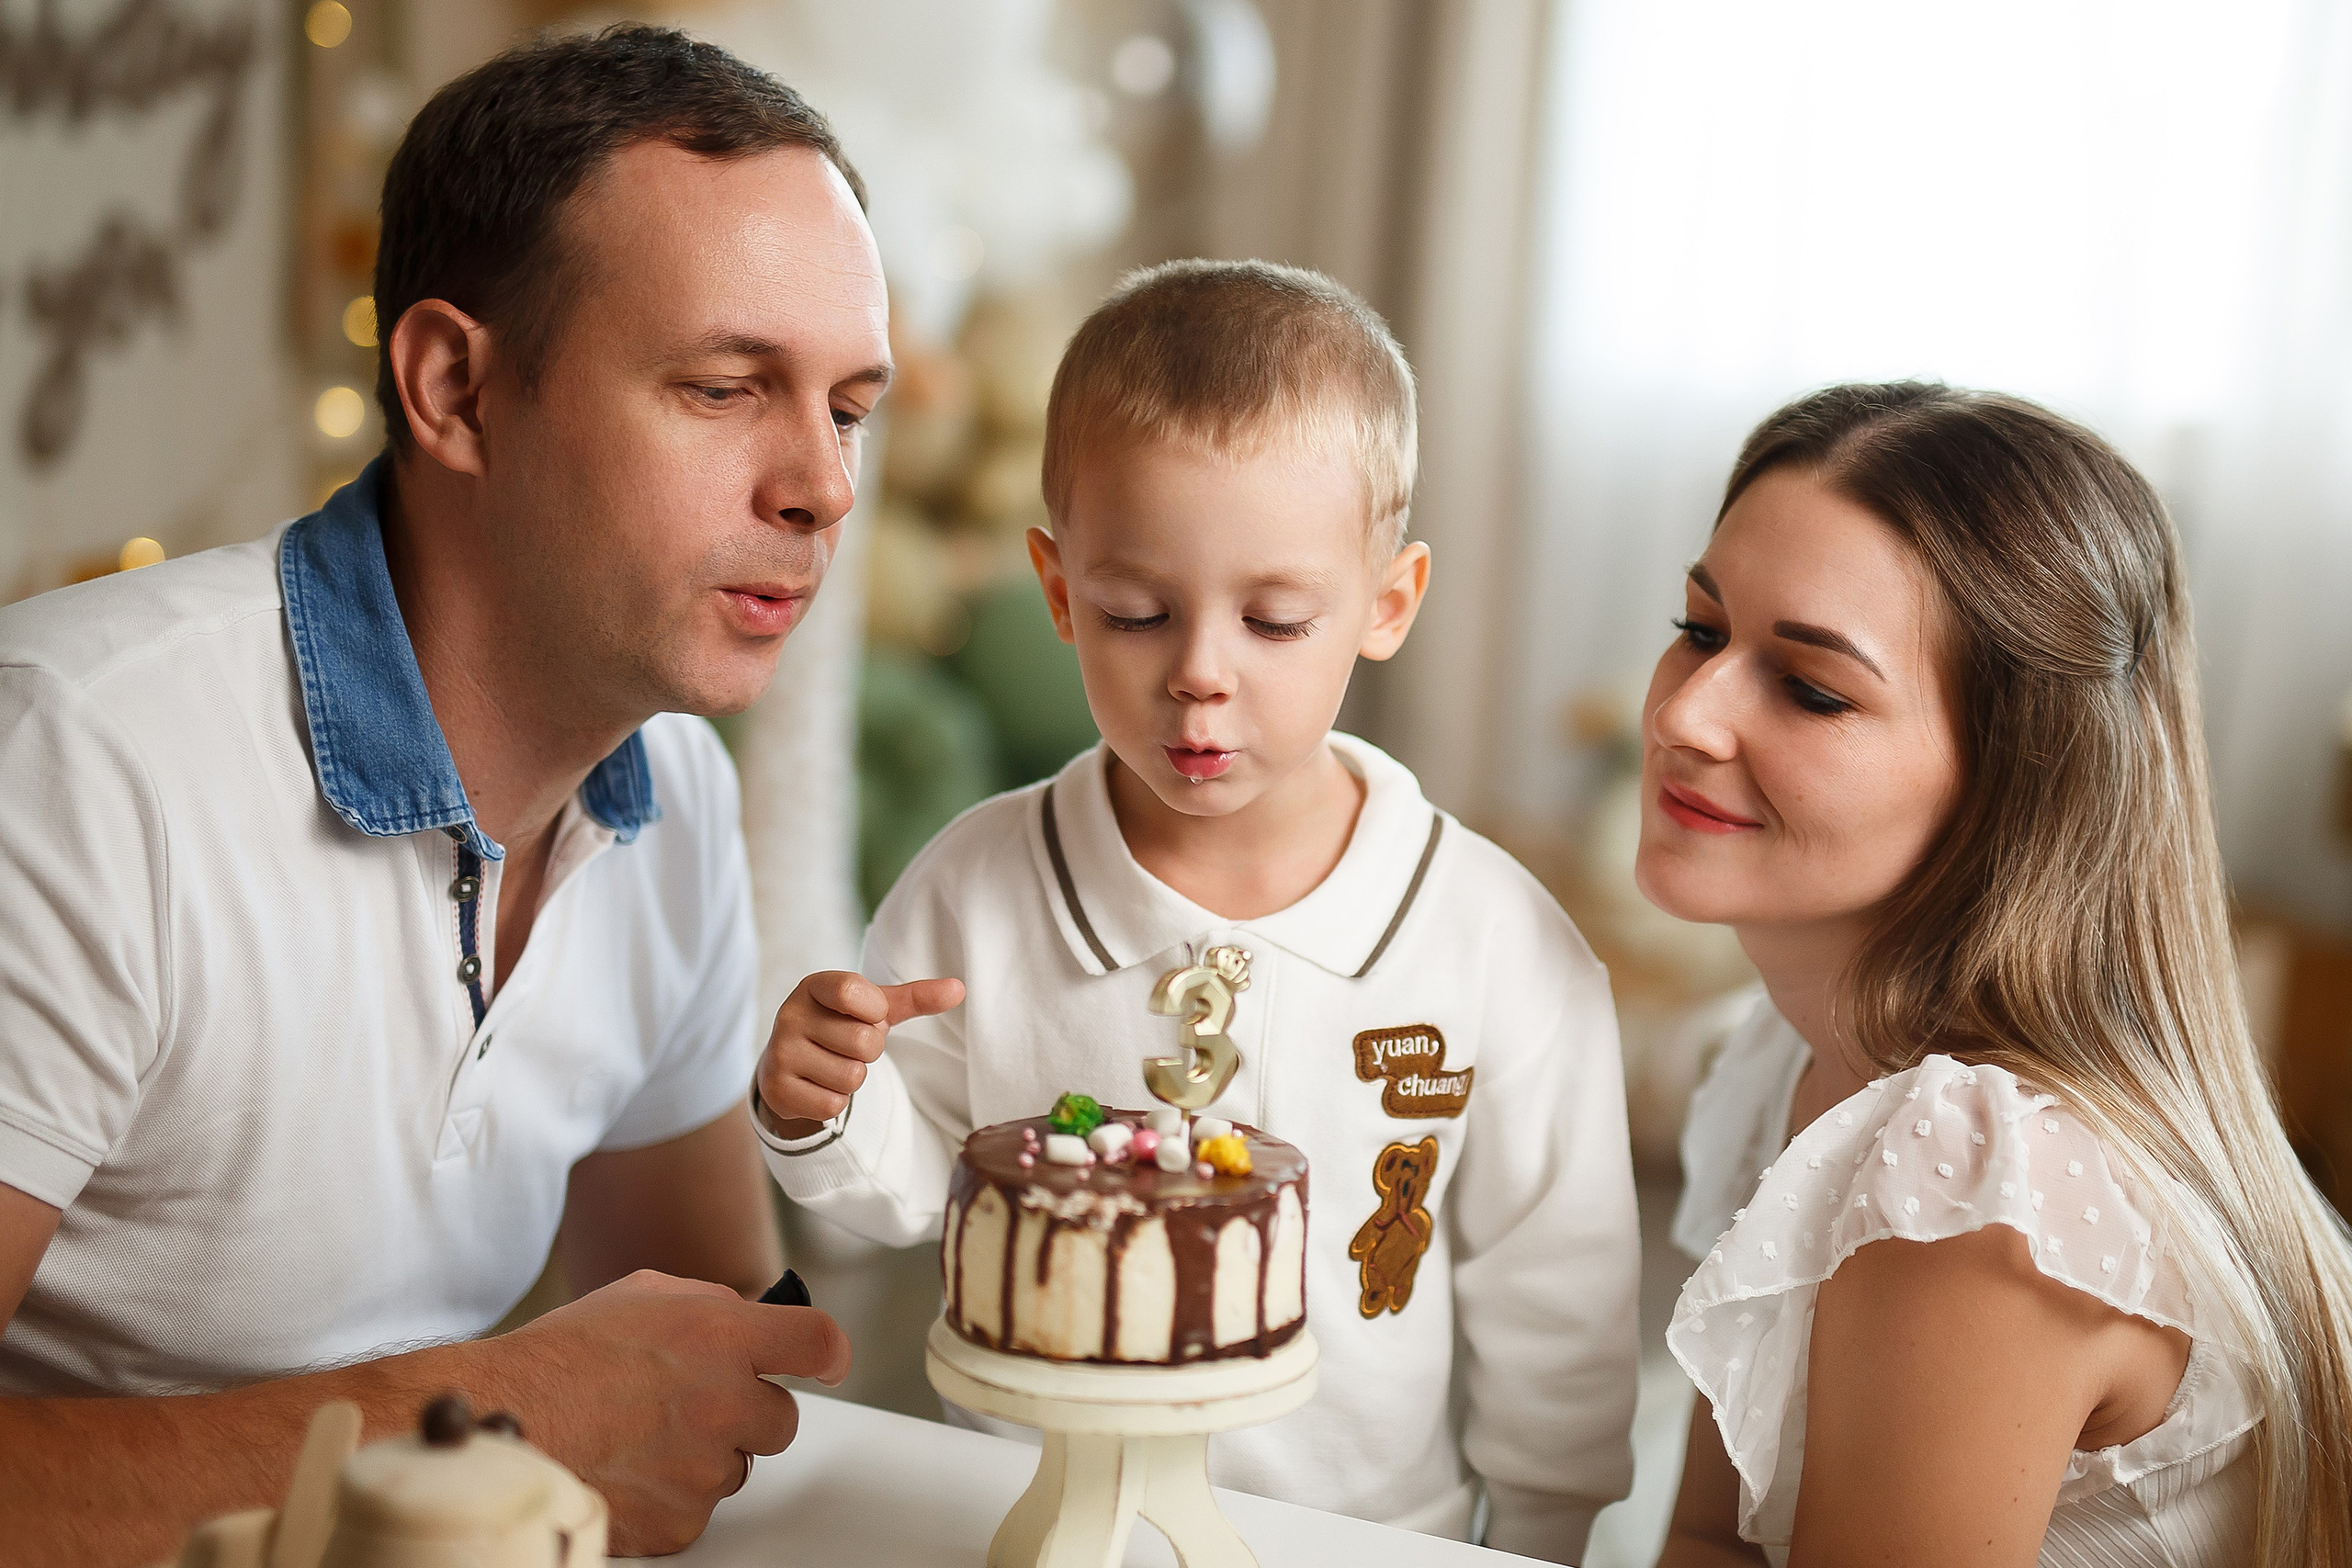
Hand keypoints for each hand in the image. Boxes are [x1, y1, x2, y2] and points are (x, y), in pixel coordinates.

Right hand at [489, 1269, 850, 1555]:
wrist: (502, 1422)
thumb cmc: (561, 1357)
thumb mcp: (643, 1295)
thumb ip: (712, 1306)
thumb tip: (753, 1322)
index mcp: (723, 1336)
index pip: (817, 1343)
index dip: (827, 1354)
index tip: (825, 1363)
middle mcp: (724, 1403)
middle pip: (783, 1419)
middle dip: (748, 1411)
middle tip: (692, 1403)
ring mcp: (704, 1470)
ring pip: (736, 1466)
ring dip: (706, 1454)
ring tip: (641, 1433)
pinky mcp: (680, 1523)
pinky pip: (699, 1509)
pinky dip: (672, 1495)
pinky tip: (630, 1468)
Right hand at [755, 971, 964, 1134]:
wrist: (791, 1064)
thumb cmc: (840, 1026)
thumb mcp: (874, 1008)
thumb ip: (916, 997)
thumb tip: (959, 988)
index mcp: (815, 986)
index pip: (852, 991)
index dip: (873, 1011)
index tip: (868, 1014)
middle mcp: (790, 1015)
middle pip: (864, 1043)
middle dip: (869, 1052)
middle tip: (849, 1047)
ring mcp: (780, 1053)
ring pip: (852, 1078)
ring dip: (854, 1077)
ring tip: (834, 1064)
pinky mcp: (777, 1090)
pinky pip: (833, 1105)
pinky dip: (837, 1101)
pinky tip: (820, 1085)